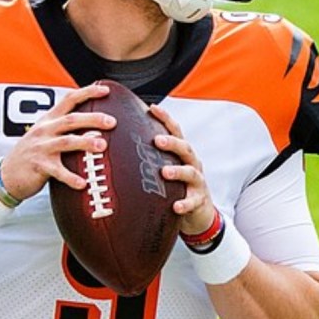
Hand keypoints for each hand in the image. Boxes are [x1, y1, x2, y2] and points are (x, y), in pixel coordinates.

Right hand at [0, 82, 115, 199]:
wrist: (7, 174)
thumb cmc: (31, 153)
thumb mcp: (45, 133)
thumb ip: (65, 127)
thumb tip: (95, 126)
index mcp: (49, 120)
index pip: (69, 99)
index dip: (87, 92)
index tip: (105, 91)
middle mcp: (45, 130)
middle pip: (71, 119)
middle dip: (93, 119)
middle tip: (111, 121)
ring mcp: (42, 147)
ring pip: (66, 142)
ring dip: (85, 142)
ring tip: (102, 146)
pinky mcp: (39, 166)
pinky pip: (58, 171)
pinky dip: (71, 177)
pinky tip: (82, 182)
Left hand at [149, 104, 217, 234]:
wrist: (199, 211)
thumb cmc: (177, 184)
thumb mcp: (166, 167)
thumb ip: (150, 156)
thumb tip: (119, 142)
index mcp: (181, 153)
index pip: (175, 131)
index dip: (165, 118)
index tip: (152, 108)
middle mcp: (191, 163)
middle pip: (184, 148)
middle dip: (172, 143)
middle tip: (157, 140)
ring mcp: (196, 181)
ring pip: (190, 172)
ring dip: (177, 171)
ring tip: (165, 172)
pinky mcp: (199, 200)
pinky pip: (193, 201)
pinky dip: (185, 203)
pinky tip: (176, 206)